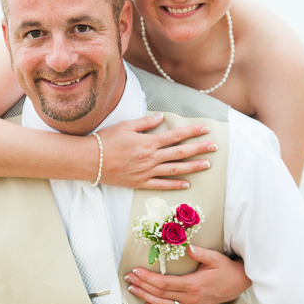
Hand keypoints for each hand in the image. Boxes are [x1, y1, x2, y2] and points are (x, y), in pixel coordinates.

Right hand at [97, 113, 216, 189]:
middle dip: (199, 149)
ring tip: (207, 164)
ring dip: (193, 167)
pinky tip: (187, 184)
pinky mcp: (140, 183)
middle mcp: (150, 158)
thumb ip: (145, 123)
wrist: (89, 160)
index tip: (206, 130)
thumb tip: (162, 117)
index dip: (192, 133)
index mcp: (147, 142)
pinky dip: (175, 185)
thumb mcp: (125, 126)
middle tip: (215, 147)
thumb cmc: (105, 140)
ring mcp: (146, 172)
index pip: (176, 136)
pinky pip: (161, 184)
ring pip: (175, 170)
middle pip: (180, 153)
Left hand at [124, 245, 250, 303]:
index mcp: (192, 284)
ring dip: (145, 297)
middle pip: (159, 294)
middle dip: (141, 285)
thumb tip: (189, 247)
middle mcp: (189, 298)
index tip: (136, 271)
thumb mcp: (215, 258)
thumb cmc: (224, 269)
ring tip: (132, 289)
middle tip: (128, 278)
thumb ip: (201, 253)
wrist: (237, 284)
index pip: (164, 283)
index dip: (147, 278)